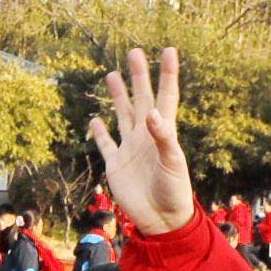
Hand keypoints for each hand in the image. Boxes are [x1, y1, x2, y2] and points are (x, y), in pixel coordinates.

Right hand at [85, 47, 196, 236]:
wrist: (161, 219)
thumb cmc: (174, 191)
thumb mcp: (173, 162)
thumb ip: (163, 137)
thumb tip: (151, 114)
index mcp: (164, 132)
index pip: (166, 96)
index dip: (168, 74)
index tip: (169, 51)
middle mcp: (146, 135)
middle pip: (141, 99)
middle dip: (139, 76)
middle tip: (134, 52)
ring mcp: (130, 148)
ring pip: (122, 115)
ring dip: (118, 96)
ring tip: (111, 75)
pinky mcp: (116, 164)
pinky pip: (106, 143)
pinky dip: (99, 131)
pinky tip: (95, 120)